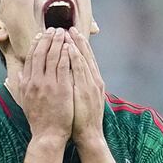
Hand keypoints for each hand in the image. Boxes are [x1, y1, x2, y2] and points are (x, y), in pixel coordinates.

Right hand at [15, 28, 73, 141]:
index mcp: (26, 83)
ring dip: (57, 42)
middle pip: (40, 53)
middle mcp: (35, 81)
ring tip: (63, 32)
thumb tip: (18, 74)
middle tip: (54, 28)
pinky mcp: (61, 88)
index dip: (36, 44)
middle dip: (47, 38)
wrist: (48, 135)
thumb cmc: (39, 120)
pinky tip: (69, 46)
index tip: (41, 35)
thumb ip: (21, 85)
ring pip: (52, 57)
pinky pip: (63, 66)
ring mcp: (48, 84)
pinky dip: (65, 54)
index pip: (30, 58)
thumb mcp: (25, 101)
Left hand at [67, 27, 105, 147]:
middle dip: (78, 41)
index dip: (79, 46)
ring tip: (69, 33)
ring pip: (84, 60)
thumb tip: (67, 76)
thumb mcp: (80, 100)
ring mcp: (92, 85)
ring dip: (77, 45)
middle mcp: (94, 81)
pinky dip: (76, 58)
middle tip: (70, 27)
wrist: (89, 135)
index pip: (85, 60)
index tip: (71, 34)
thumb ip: (76, 86)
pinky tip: (70, 48)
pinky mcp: (87, 91)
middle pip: (86, 57)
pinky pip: (80, 70)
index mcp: (93, 83)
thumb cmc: (81, 119)